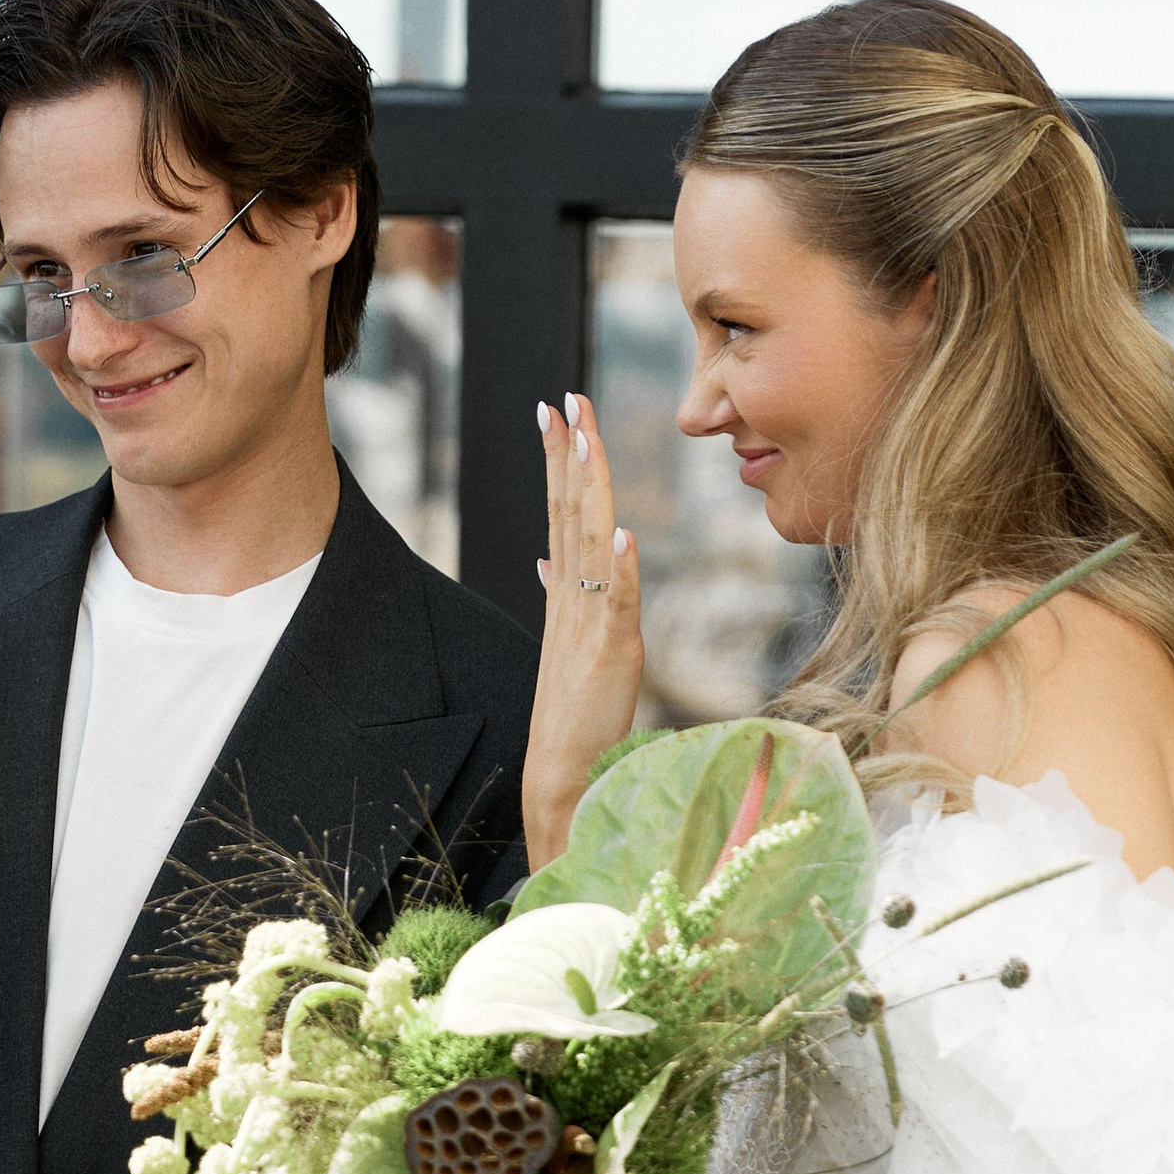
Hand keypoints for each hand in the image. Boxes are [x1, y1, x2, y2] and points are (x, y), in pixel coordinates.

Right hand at [521, 392, 644, 871]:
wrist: (564, 775)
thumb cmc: (574, 717)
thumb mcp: (570, 649)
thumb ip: (566, 600)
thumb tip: (549, 563)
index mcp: (565, 596)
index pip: (559, 514)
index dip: (559, 461)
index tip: (558, 412)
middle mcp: (571, 601)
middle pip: (568, 513)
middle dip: (568, 453)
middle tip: (567, 399)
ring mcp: (589, 625)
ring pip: (588, 543)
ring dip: (588, 489)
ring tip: (587, 441)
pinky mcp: (612, 653)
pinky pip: (617, 603)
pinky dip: (620, 568)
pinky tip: (623, 533)